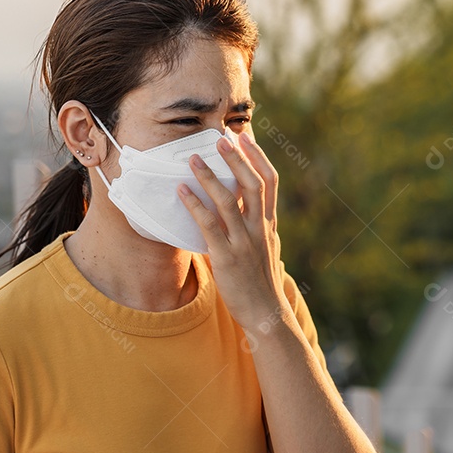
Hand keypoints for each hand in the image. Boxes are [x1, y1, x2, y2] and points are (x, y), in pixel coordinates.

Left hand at [176, 132, 287, 330]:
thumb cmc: (261, 282)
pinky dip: (195, 205)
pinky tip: (182, 191)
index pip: (270, 182)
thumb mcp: (266, 248)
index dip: (258, 157)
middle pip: (254, 184)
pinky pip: (209, 226)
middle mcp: (259, 229)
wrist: (266, 314)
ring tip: (193, 159)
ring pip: (229, 201)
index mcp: (269, 224)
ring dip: (210, 177)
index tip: (245, 138)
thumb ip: (256, 228)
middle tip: (223, 138)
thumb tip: (244, 212)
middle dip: (238, 159)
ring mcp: (244, 242)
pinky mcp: (227, 257)